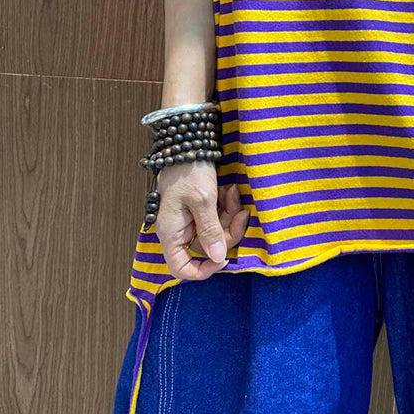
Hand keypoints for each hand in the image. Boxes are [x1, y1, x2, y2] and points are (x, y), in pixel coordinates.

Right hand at [154, 163, 249, 280]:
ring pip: (217, 232)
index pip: (181, 269)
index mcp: (172, 233)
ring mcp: (190, 220)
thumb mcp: (203, 200)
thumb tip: (218, 258)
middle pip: (208, 249)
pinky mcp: (201, 209)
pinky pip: (218, 218)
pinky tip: (229, 191)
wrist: (188, 143)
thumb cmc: (189, 170)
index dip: (203, 270)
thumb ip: (210, 231)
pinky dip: (227, 206)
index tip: (224, 258)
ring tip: (232, 193)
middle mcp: (179, 231)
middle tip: (242, 212)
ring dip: (230, 214)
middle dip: (228, 231)